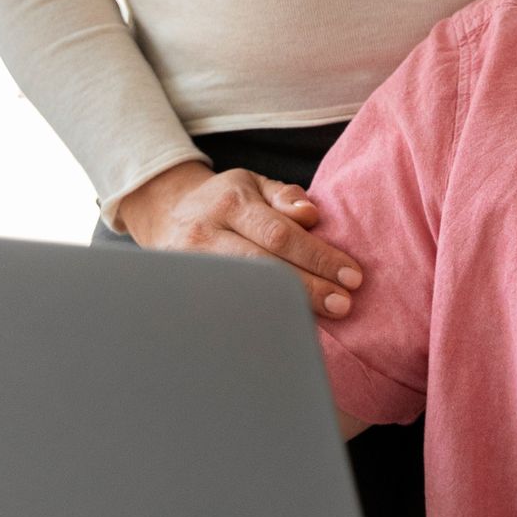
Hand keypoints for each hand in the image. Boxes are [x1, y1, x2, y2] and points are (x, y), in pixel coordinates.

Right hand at [113, 161, 364, 323]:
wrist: (165, 213)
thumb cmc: (224, 200)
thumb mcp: (254, 184)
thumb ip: (285, 196)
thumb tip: (310, 215)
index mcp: (230, 203)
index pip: (281, 235)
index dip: (318, 257)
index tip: (352, 277)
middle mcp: (205, 234)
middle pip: (263, 267)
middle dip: (308, 289)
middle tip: (343, 305)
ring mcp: (189, 266)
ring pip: (241, 294)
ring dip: (283, 311)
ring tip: (319, 323)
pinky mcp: (181, 290)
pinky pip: (222, 310)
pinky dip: (253, 322)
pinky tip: (280, 332)